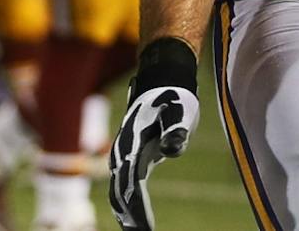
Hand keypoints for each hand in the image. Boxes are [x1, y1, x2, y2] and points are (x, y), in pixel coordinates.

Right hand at [109, 39, 202, 230]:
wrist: (160, 83)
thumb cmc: (173, 97)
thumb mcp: (179, 108)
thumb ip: (176, 128)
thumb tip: (172, 148)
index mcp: (133, 142)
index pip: (132, 181)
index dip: (138, 206)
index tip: (145, 228)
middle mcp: (123, 150)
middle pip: (122, 189)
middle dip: (130, 215)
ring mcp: (125, 154)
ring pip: (119, 189)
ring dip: (124, 212)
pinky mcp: (133, 157)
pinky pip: (125, 184)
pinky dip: (126, 203)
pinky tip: (132, 220)